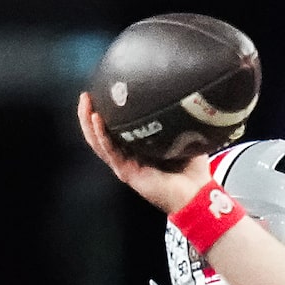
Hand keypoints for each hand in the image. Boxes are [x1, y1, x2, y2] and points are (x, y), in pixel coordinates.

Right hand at [74, 93, 209, 213]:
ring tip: (86, 102)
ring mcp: (125, 164)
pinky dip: (101, 135)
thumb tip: (182, 95)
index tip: (101, 89)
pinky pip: (109, 151)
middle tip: (86, 94)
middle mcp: (128, 155)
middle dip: (89, 112)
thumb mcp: (184, 137)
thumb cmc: (193, 170)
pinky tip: (97, 119)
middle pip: (99, 132)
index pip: (114, 127)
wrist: (198, 195)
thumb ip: (178, 119)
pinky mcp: (126, 172)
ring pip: (98, 141)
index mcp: (138, 147)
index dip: (105, 110)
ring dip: (88, 121)